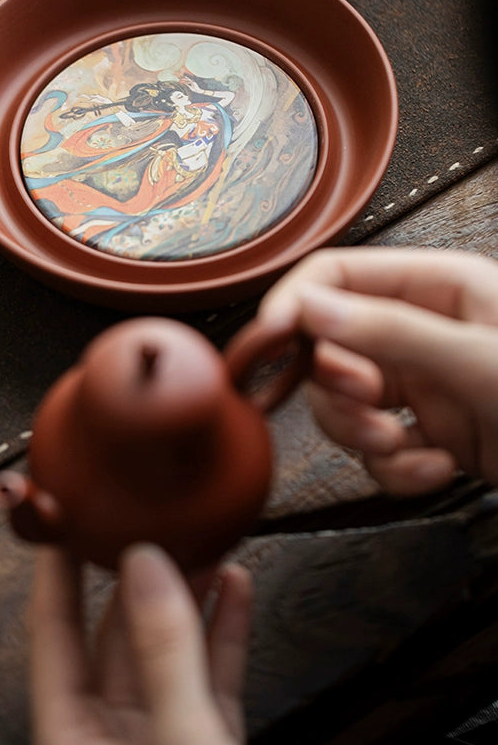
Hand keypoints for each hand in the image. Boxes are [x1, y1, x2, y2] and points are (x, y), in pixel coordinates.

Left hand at [30, 544, 251, 744]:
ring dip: (188, 597)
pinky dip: (225, 632)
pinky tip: (235, 587)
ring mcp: (160, 742)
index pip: (53, 632)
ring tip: (204, 545)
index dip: (56, 570)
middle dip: (139, 576)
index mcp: (73, 739)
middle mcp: (110, 738)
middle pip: (115, 636)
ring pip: (168, 652)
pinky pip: (212, 679)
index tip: (66, 517)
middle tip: (153, 523)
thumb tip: (145, 567)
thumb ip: (164, 658)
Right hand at [256, 248, 497, 492]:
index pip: (338, 275)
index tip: (268, 340)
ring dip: (360, 433)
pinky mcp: (431, 433)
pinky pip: (378, 451)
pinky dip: (398, 470)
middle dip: (336, 385)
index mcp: (438, 286)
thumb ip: (392, 330)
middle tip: (364, 400)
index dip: (295, 304)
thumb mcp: (475, 359)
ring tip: (401, 446)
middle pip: (328, 346)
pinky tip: (439, 468)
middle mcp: (422, 330)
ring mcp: (424, 383)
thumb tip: (308, 307)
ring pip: (343, 403)